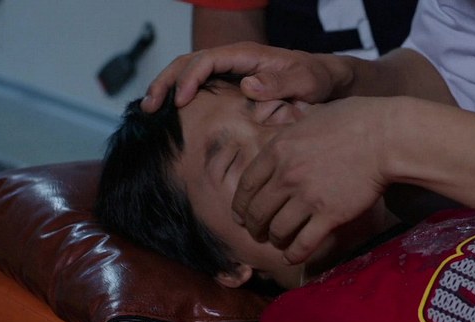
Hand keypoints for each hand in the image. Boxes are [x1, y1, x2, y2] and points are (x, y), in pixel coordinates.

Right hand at [141, 42, 342, 111]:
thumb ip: (280, 82)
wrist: (325, 79)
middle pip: (188, 62)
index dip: (190, 79)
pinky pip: (199, 84)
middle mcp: (234, 59)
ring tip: (150, 110)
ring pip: (188, 71)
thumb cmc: (317, 80)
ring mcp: (230, 70)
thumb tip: (247, 85)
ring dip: (167, 87)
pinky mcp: (230, 83)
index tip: (180, 102)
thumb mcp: (305, 81)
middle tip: (149, 106)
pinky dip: (180, 94)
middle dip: (165, 81)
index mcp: (247, 55)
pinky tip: (169, 113)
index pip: (207, 59)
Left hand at [233, 97, 391, 263]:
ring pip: (277, 230)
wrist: (385, 138)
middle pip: (257, 212)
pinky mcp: (329, 215)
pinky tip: (292, 257)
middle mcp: (286, 175)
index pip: (246, 186)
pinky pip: (303, 244)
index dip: (240, 206)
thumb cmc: (354, 120)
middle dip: (254, 228)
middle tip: (258, 233)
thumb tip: (285, 140)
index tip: (241, 217)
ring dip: (275, 241)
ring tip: (279, 243)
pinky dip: (294, 254)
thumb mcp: (311, 117)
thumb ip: (291, 133)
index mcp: (278, 150)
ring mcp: (307, 197)